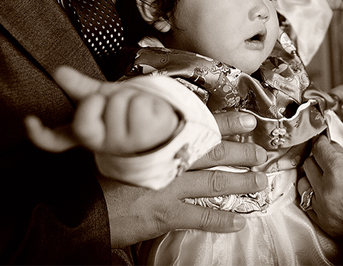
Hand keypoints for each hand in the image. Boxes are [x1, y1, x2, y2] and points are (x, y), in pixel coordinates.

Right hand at [24, 66, 179, 155]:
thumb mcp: (102, 96)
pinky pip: (136, 106)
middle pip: (85, 119)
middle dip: (97, 103)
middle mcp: (100, 143)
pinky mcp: (143, 138)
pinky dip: (143, 101)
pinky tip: (146, 111)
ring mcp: (121, 144)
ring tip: (131, 107)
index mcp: (86, 133)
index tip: (29, 121)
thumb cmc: (126, 111)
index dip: (41, 134)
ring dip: (127, 98)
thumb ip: (79, 87)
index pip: (56, 141)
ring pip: (115, 106)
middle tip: (108, 104)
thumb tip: (58, 72)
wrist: (159, 120)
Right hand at [103, 110, 267, 247]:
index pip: (197, 126)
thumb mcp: (115, 144)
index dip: (225, 122)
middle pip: (213, 152)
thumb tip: (151, 127)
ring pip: (214, 182)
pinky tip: (238, 222)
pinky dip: (221, 220)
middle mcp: (168, 159)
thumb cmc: (93, 171)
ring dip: (240, 182)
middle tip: (261, 152)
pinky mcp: (166, 213)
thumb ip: (137, 136)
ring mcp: (169, 187)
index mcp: (157, 139)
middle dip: (240, 152)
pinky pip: (200, 217)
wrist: (81, 203)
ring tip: (259, 183)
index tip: (247, 121)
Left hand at [297, 135, 342, 240]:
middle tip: (326, 157)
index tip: (323, 142)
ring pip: (303, 184)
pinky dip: (313, 195)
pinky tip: (324, 192)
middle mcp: (327, 190)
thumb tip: (332, 147)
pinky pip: (307, 204)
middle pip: (309, 164)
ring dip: (311, 176)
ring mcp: (324, 209)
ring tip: (324, 175)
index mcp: (340, 171)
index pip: (319, 149)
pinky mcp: (324, 223)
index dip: (321, 142)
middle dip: (317, 157)